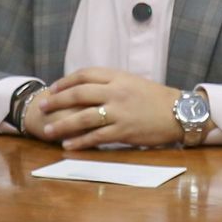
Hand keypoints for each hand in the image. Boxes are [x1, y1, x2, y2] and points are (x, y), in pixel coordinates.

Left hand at [33, 67, 181, 148]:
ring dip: (62, 125)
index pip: (85, 74)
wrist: (179, 112)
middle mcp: (116, 92)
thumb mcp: (133, 82)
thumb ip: (111, 82)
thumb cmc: (156, 98)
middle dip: (57, 101)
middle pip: (79, 94)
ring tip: (48, 131)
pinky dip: (80, 142)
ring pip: (83, 117)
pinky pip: (96, 137)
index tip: (53, 88)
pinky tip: (68, 146)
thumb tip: (86, 87)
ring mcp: (119, 112)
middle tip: (42, 107)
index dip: (66, 82)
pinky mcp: (124, 131)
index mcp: (118, 77)